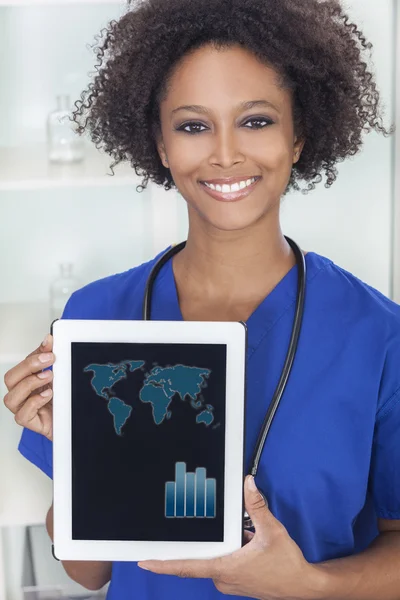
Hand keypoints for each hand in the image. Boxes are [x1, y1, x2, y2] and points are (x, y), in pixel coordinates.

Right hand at [3, 334, 54, 440]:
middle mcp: (22, 394)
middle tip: (49, 359)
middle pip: (10, 378)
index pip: (24, 363)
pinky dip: (34, 402)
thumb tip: (49, 339)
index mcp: (28, 380)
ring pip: (11, 397)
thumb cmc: (63, 401)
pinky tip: (48, 395)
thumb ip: (52, 360)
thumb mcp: (60, 377)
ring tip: (48, 378)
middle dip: (29, 366)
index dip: (34, 352)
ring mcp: (23, 409)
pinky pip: (21, 415)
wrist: (72, 421)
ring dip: (30, 383)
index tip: (50, 344)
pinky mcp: (30, 423)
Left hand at [138, 476, 322, 599]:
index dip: (163, 564)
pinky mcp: (237, 581)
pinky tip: (243, 540)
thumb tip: (247, 485)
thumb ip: (257, 507)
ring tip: (237, 534)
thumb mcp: (272, 531)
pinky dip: (227, 550)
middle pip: (199, 558)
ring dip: (219, 545)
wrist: (303, 586)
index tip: (145, 561)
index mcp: (225, 568)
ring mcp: (229, 582)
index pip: (186, 566)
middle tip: (190, 525)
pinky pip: (223, 563)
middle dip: (197, 541)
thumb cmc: (287, 565)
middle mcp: (223, 579)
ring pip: (213, 559)